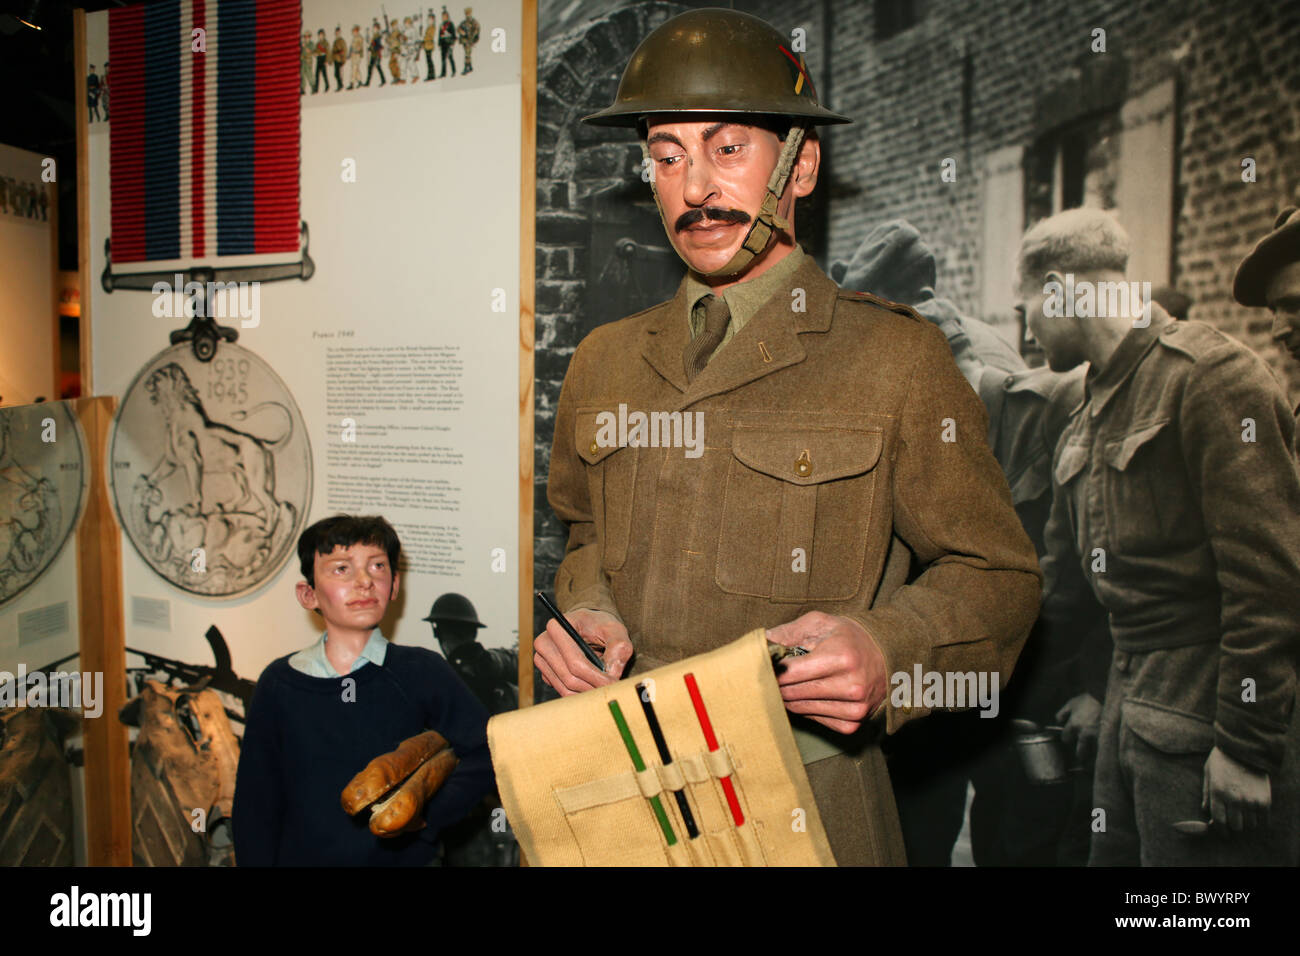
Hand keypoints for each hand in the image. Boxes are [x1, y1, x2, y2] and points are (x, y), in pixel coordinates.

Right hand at [533, 608, 631, 694]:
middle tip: (612, 688)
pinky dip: (580, 693)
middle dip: (593, 687)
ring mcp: (541, 659)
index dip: (596, 676)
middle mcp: (544, 643)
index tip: (613, 682)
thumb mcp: (615, 629)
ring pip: (565, 688)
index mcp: (557, 627)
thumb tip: (612, 673)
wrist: (588, 627)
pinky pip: (563, 691)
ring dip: (587, 692)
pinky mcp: (545, 673)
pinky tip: (592, 683)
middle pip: (570, 678)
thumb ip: (619, 647)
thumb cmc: (600, 626)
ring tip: (604, 686)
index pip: (576, 662)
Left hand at [766, 611, 886, 733]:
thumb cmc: (849, 637)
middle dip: (777, 684)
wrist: (887, 656)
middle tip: (771, 675)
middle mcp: (851, 686)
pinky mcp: (853, 723)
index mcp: (841, 658)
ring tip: (791, 682)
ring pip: (800, 708)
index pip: (790, 673)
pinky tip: (810, 695)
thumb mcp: (821, 624)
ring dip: (789, 697)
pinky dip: (806, 708)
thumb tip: (760, 645)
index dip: (771, 669)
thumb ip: (787, 633)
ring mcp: (854, 708)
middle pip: (792, 693)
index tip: (764, 665)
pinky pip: (815, 720)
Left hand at [1054, 693, 1101, 764]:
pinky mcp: (1109, 737)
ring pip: (1094, 755)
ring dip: (1093, 757)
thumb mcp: (1071, 703)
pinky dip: (1103, 753)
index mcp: (1074, 725)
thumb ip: (1062, 713)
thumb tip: (1058, 722)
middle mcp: (1085, 734)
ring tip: (1093, 759)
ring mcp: (1098, 737)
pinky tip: (1103, 755)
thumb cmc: (1088, 700)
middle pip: (1080, 753)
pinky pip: (1104, 750)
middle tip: (1081, 755)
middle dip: (1080, 754)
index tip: (1070, 738)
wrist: (1106, 696)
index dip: (1067, 739)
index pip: (1066, 739)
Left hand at [1202, 746, 1270, 832]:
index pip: (1219, 822)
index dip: (1221, 831)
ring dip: (1247, 823)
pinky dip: (1260, 821)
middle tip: (1234, 822)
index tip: (1224, 833)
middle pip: (1236, 827)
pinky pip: (1264, 821)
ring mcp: (1251, 800)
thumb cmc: (1222, 760)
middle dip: (1234, 826)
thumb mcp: (1208, 774)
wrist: (1245, 748)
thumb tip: (1206, 812)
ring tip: (1244, 814)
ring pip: (1250, 826)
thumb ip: (1206, 794)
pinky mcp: (1265, 800)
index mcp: (1217, 792)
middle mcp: (1234, 799)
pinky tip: (1255, 814)